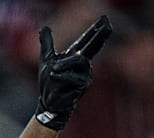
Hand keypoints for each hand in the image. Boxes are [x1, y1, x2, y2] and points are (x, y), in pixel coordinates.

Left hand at [35, 15, 111, 130]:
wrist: (48, 102)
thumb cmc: (49, 82)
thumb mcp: (46, 60)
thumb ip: (47, 43)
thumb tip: (45, 27)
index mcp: (75, 56)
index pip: (87, 40)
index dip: (96, 30)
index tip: (105, 20)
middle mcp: (83, 64)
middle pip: (94, 46)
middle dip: (100, 35)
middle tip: (108, 25)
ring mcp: (85, 74)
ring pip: (79, 61)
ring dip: (63, 64)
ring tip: (52, 70)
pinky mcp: (83, 85)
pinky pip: (72, 76)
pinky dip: (60, 77)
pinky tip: (54, 78)